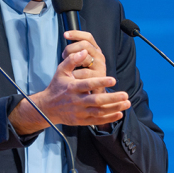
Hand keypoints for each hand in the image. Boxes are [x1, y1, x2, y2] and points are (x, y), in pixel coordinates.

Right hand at [9, 49, 130, 134]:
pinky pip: (97, 121)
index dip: (100, 82)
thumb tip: (84, 51)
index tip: (113, 79)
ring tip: (127, 103)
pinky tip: (120, 114)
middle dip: (112, 98)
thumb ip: (71, 60)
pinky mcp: (81, 121)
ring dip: (114, 108)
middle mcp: (76, 101)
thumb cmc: (56, 87)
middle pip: (96, 101)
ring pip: (99, 112)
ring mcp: (79, 112)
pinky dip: (109, 118)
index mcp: (72, 87)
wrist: (47, 108)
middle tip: (126, 95)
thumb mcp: (61, 71)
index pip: (88, 84)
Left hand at [62, 30, 106, 92]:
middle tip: (64, 56)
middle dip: (71, 49)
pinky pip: (83, 72)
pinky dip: (74, 75)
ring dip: (72, 63)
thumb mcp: (80, 62)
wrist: (94, 94)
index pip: (88, 37)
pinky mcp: (99, 77)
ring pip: (83, 58)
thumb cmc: (84, 78)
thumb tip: (66, 35)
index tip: (65, 35)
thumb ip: (76, 51)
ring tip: (68, 69)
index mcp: (96, 51)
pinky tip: (72, 78)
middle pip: (84, 45)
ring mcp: (101, 67)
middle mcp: (100, 57)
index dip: (76, 34)